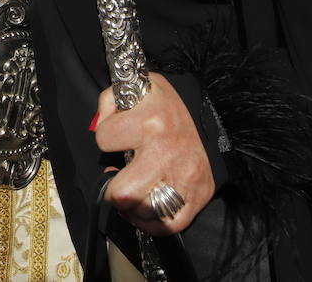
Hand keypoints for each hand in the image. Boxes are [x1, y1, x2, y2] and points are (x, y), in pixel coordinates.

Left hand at [94, 73, 214, 235]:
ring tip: (136, 190)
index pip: (103, 138)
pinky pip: (167, 225)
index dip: (106, 137)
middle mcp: (165, 151)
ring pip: (143, 211)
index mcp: (150, 119)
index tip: (117, 136)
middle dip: (114, 189)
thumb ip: (112, 100)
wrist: (213, 118)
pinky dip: (151, 223)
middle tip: (119, 180)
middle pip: (122, 193)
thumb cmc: (170, 107)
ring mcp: (183, 177)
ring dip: (134, 205)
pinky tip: (144, 208)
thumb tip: (98, 123)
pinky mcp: (197, 196)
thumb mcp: (142, 87)